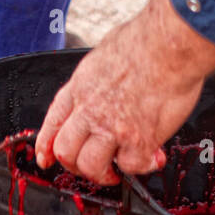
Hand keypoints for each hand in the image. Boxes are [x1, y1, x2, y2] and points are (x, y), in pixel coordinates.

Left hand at [35, 0, 214, 184]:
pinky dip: (141, 166)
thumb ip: (100, 74)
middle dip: (75, 165)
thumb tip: (109, 79)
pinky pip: (131, 167)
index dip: (46, 144)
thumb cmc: (145, 40)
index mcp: (80, 86)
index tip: (45, 158)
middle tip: (91, 167)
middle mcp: (90, 109)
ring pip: (90, 166)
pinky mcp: (138, 140)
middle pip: (65, 151)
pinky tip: (152, 156)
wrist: (169, 43)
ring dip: (104, 174)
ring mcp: (111, 127)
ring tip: (117, 171)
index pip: (53, 121)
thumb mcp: (105, 52)